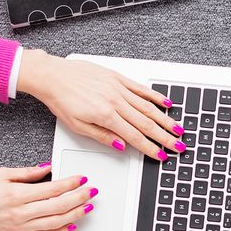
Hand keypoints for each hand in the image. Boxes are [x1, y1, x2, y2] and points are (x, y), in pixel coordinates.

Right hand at [0, 164, 97, 230]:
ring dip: (75, 215)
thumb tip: (49, 169)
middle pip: (59, 206)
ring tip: (87, 207)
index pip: (53, 188)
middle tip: (91, 192)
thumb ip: (28, 173)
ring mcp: (20, 228)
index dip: (71, 183)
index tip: (82, 179)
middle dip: (79, 198)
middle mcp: (21, 213)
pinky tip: (71, 225)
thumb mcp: (1, 174)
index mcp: (17, 195)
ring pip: (56, 223)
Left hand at [17, 50, 185, 160]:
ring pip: (147, 107)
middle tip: (178, 146)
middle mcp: (115, 101)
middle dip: (165, 137)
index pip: (134, 136)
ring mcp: (118, 88)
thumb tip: (122, 146)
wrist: (52, 76)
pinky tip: (166, 103)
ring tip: (178, 129)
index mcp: (105, 116)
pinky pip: (140, 88)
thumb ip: (102, 136)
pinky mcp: (117, 77)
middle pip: (146, 123)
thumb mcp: (78, 126)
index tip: (161, 155)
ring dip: (165, 119)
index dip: (150, 148)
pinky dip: (155, 96)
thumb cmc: (61, 100)